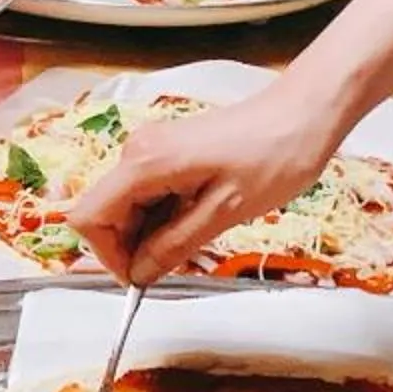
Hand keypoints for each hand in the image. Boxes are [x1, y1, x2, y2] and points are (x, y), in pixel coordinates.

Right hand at [65, 83, 345, 287]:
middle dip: (131, 247)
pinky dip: (163, 216)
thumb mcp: (224, 213)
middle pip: (105, 213)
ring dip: (150, 233)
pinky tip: (198, 219)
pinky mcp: (166, 151)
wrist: (303, 114)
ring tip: (197, 236)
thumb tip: (139, 274)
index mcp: (144, 164)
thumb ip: (174, 245)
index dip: (108, 255)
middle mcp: (136, 152)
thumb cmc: (273, 157)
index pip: (90, 218)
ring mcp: (150, 149)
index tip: (142, 277)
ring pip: (127, 206)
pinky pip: (147, 194)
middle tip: (175, 263)